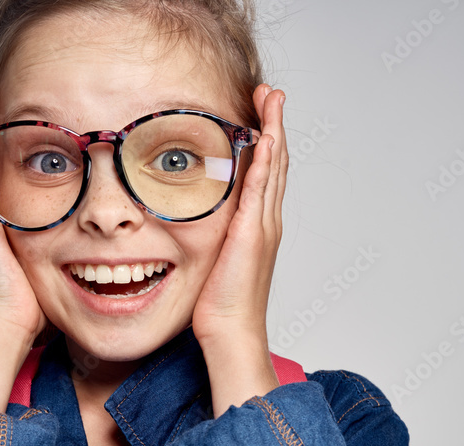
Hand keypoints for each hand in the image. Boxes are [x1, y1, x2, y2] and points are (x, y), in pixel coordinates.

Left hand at [192, 84, 287, 413]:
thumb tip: (188, 227)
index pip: (264, 175)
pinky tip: (265, 135)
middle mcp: (266, 221)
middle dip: (274, 125)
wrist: (230, 332)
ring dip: (274, 130)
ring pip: (273, 167)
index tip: (260, 115)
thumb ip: (208, 240)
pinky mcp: (254, 232)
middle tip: (271, 94)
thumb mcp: (212, 263)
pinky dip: (266, 159)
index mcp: (257, 227)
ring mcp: (264, 224)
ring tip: (272, 100)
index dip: (265, 143)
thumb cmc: (219, 306)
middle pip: (275, 163)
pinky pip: (262, 187)